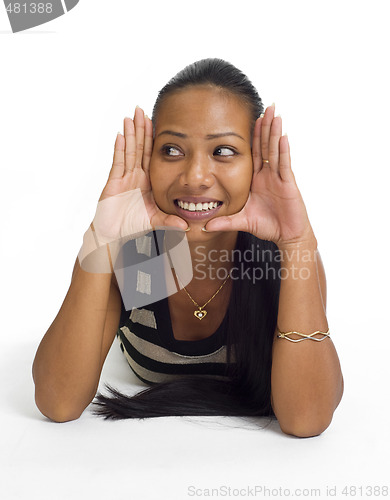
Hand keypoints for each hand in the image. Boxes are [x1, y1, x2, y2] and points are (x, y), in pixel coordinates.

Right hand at [94, 106, 188, 241]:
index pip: (151, 155)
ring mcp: (124, 178)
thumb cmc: (131, 227)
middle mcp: (136, 176)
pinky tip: (120, 135)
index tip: (156, 122)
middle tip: (142, 109)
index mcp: (147, 181)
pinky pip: (118, 163)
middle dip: (141, 129)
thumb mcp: (155, 222)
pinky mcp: (114, 183)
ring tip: (131, 116)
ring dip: (130, 133)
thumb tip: (187, 226)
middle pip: (139, 147)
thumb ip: (170, 222)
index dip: (153, 139)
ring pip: (129, 151)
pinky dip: (119, 149)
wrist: (113, 235)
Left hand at [203, 104, 315, 247]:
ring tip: (274, 113)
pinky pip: (284, 164)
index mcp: (257, 179)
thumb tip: (204, 226)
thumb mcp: (241, 221)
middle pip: (266, 146)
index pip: (254, 153)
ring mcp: (279, 178)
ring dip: (274, 132)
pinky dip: (284, 150)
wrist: (286, 236)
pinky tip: (283, 135)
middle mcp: (268, 175)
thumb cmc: (267, 226)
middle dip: (265, 126)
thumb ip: (224, 221)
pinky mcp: (288, 184)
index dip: (253, 136)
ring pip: (276, 150)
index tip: (250, 119)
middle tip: (265, 107)